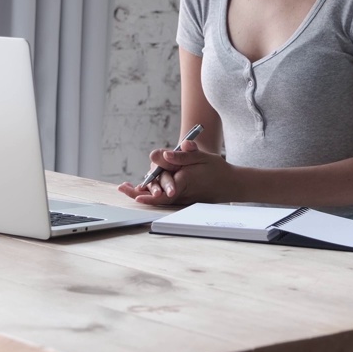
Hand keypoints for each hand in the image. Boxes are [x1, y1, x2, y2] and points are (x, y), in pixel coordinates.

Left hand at [116, 140, 231, 204]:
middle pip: (157, 196)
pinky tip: (141, 190)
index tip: (136, 193)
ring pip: (159, 197)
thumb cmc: (216, 169)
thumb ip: (182, 156)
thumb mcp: (201, 157)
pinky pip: (164, 198)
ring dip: (143, 193)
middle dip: (139, 193)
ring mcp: (182, 197)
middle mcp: (181, 192)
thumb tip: (163, 154)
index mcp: (184, 181)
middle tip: (122, 188)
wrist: (230, 184)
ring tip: (127, 188)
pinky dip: (152, 194)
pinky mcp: (182, 198)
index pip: (163, 189)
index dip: (149, 193)